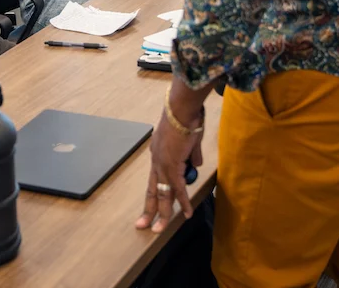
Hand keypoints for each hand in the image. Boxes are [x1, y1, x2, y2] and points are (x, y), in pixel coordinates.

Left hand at [135, 106, 204, 232]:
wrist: (182, 109)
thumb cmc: (186, 118)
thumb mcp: (189, 140)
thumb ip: (191, 155)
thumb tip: (195, 166)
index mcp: (158, 155)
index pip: (155, 179)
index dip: (154, 194)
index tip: (150, 206)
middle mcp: (157, 161)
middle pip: (153, 191)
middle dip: (149, 210)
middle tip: (142, 226)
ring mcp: (164, 165)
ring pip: (164, 194)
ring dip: (164, 213)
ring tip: (160, 229)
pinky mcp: (174, 165)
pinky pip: (179, 188)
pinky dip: (184, 202)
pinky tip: (186, 214)